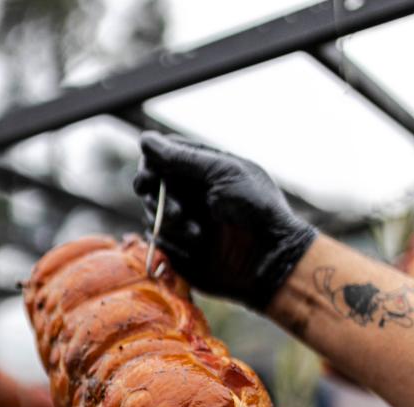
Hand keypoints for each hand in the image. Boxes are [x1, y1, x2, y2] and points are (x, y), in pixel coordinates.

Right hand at [133, 131, 316, 308]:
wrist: (268, 259)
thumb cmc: (256, 210)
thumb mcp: (223, 173)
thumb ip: (183, 157)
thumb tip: (145, 140)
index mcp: (203, 169)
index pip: (162, 156)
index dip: (150, 165)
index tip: (150, 177)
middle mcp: (190, 192)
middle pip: (149, 184)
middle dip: (156, 196)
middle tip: (176, 211)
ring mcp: (183, 219)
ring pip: (150, 212)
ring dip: (168, 222)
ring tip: (197, 232)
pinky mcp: (177, 247)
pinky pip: (155, 239)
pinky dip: (168, 241)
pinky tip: (194, 245)